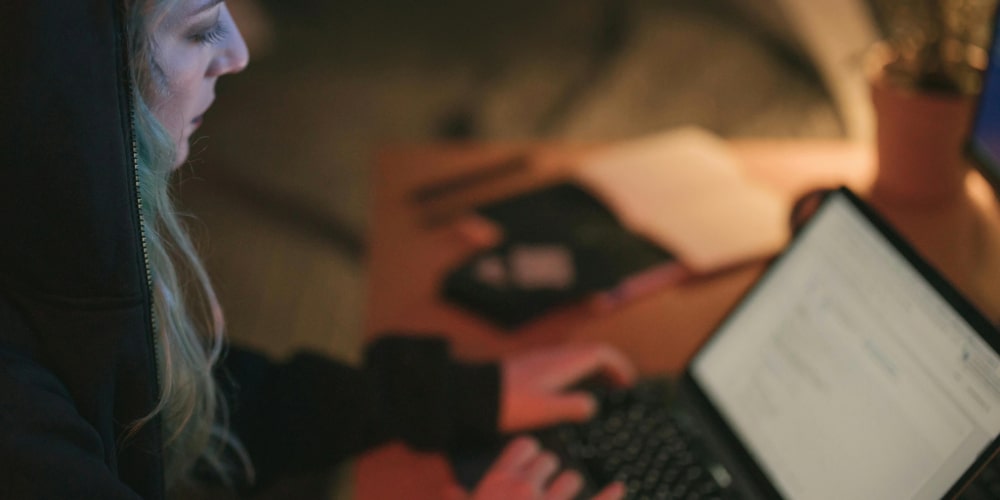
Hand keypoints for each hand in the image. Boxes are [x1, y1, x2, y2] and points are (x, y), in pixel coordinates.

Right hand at [445, 437, 625, 499]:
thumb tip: (452, 489)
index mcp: (495, 483)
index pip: (524, 446)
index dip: (529, 456)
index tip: (529, 467)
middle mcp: (523, 489)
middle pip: (549, 460)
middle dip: (549, 473)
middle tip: (543, 489)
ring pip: (572, 479)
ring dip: (570, 488)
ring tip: (563, 499)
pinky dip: (611, 495)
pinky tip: (618, 487)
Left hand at [500, 342, 636, 431]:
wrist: (473, 394)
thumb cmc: (508, 403)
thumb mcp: (546, 409)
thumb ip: (573, 406)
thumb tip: (592, 405)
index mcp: (563, 362)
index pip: (601, 353)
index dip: (619, 366)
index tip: (629, 382)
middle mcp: (554, 356)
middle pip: (590, 353)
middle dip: (609, 367)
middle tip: (619, 387)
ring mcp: (541, 360)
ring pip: (575, 358)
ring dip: (592, 370)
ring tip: (600, 392)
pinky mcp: (530, 368)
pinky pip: (562, 365)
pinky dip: (575, 374)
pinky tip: (569, 394)